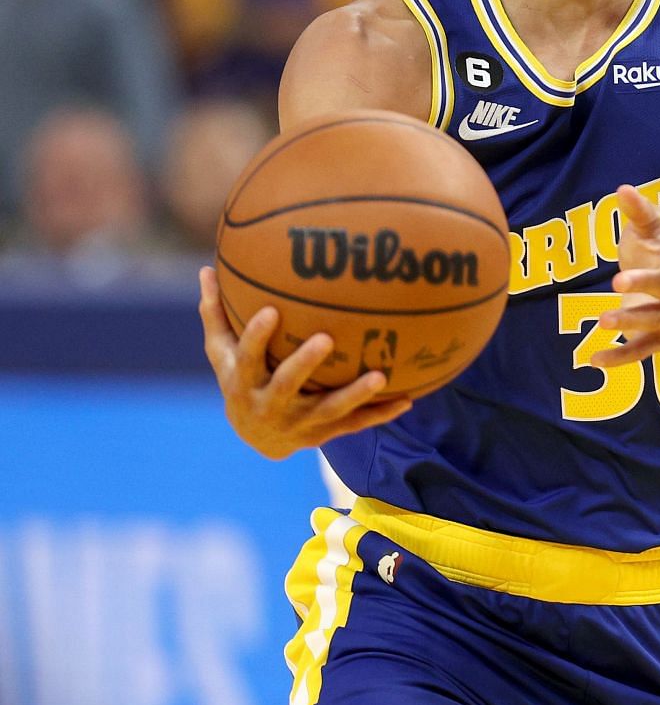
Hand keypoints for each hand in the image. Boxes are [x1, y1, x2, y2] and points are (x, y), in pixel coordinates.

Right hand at [197, 267, 411, 459]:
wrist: (257, 436)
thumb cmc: (241, 378)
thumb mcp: (221, 353)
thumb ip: (216, 313)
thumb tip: (206, 268)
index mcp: (242, 381)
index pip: (245, 358)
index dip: (255, 337)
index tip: (270, 311)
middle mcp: (269, 405)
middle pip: (285, 384)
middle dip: (304, 363)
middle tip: (326, 338)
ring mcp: (299, 422)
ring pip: (328, 409)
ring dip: (354, 395)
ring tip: (379, 376)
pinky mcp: (324, 433)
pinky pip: (356, 424)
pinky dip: (381, 414)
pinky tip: (407, 400)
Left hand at [591, 186, 659, 367]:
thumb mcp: (653, 232)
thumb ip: (640, 213)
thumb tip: (622, 189)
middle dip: (648, 284)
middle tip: (617, 280)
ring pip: (657, 321)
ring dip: (631, 321)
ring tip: (602, 320)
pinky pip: (643, 351)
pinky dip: (620, 358)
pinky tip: (595, 360)